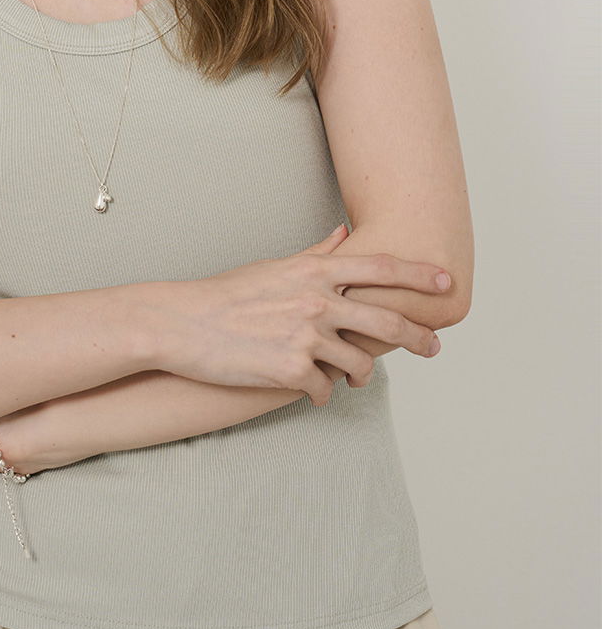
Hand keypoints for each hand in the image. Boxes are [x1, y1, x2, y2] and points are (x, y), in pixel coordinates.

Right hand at [156, 224, 446, 407]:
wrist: (182, 323)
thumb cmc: (225, 295)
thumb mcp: (273, 267)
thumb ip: (314, 254)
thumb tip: (344, 232)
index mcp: (313, 273)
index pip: (379, 268)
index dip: (418, 275)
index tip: (447, 283)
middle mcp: (316, 302)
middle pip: (387, 322)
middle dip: (417, 337)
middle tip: (434, 347)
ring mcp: (305, 337)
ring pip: (358, 364)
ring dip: (360, 374)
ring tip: (353, 378)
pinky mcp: (290, 371)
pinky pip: (324, 390)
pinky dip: (321, 395)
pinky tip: (311, 393)